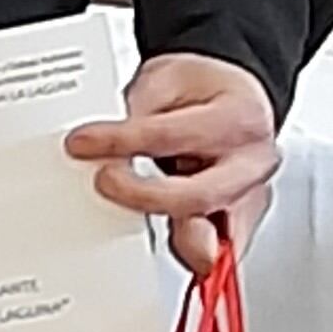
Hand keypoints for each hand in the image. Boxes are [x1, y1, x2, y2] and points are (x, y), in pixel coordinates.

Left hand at [63, 52, 278, 271]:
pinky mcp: (241, 222)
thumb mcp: (164, 80)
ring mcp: (250, 197)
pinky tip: (171, 248)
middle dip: (146, 197)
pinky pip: (220, 249)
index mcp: (237, 117)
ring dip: (177, 240)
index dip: (120, 141)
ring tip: (138, 235)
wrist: (234, 95)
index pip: (169, 135)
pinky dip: (192, 251)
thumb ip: (136, 114)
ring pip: (217, 234)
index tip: (81, 143)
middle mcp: (251, 163)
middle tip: (105, 184)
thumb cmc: (203, 88)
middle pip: (200, 195)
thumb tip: (99, 145)